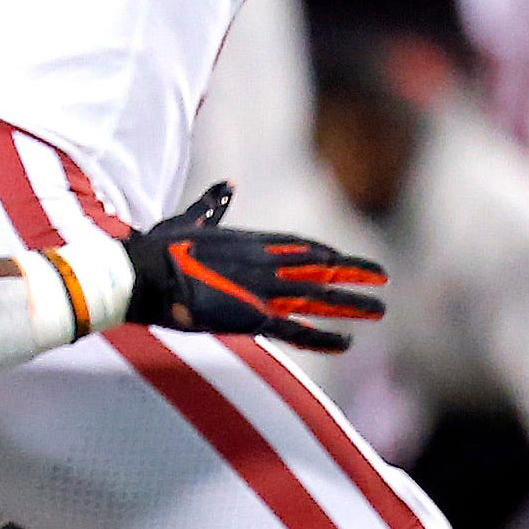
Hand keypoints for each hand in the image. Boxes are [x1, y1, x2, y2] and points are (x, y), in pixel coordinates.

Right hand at [123, 183, 386, 351]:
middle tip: (382, 278)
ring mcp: (262, 290)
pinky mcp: (252, 316)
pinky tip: (347, 343)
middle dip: (352, 274)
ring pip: (318, 298)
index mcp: (252, 242)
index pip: (301, 248)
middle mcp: (266, 264)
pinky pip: (296, 329)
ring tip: (378, 309)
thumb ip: (212, 204)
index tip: (345, 261)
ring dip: (350, 304)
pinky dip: (322, 337)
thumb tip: (227, 186)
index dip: (325, 256)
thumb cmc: (159, 248)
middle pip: (320, 270)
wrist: (146, 273)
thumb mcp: (191, 221)